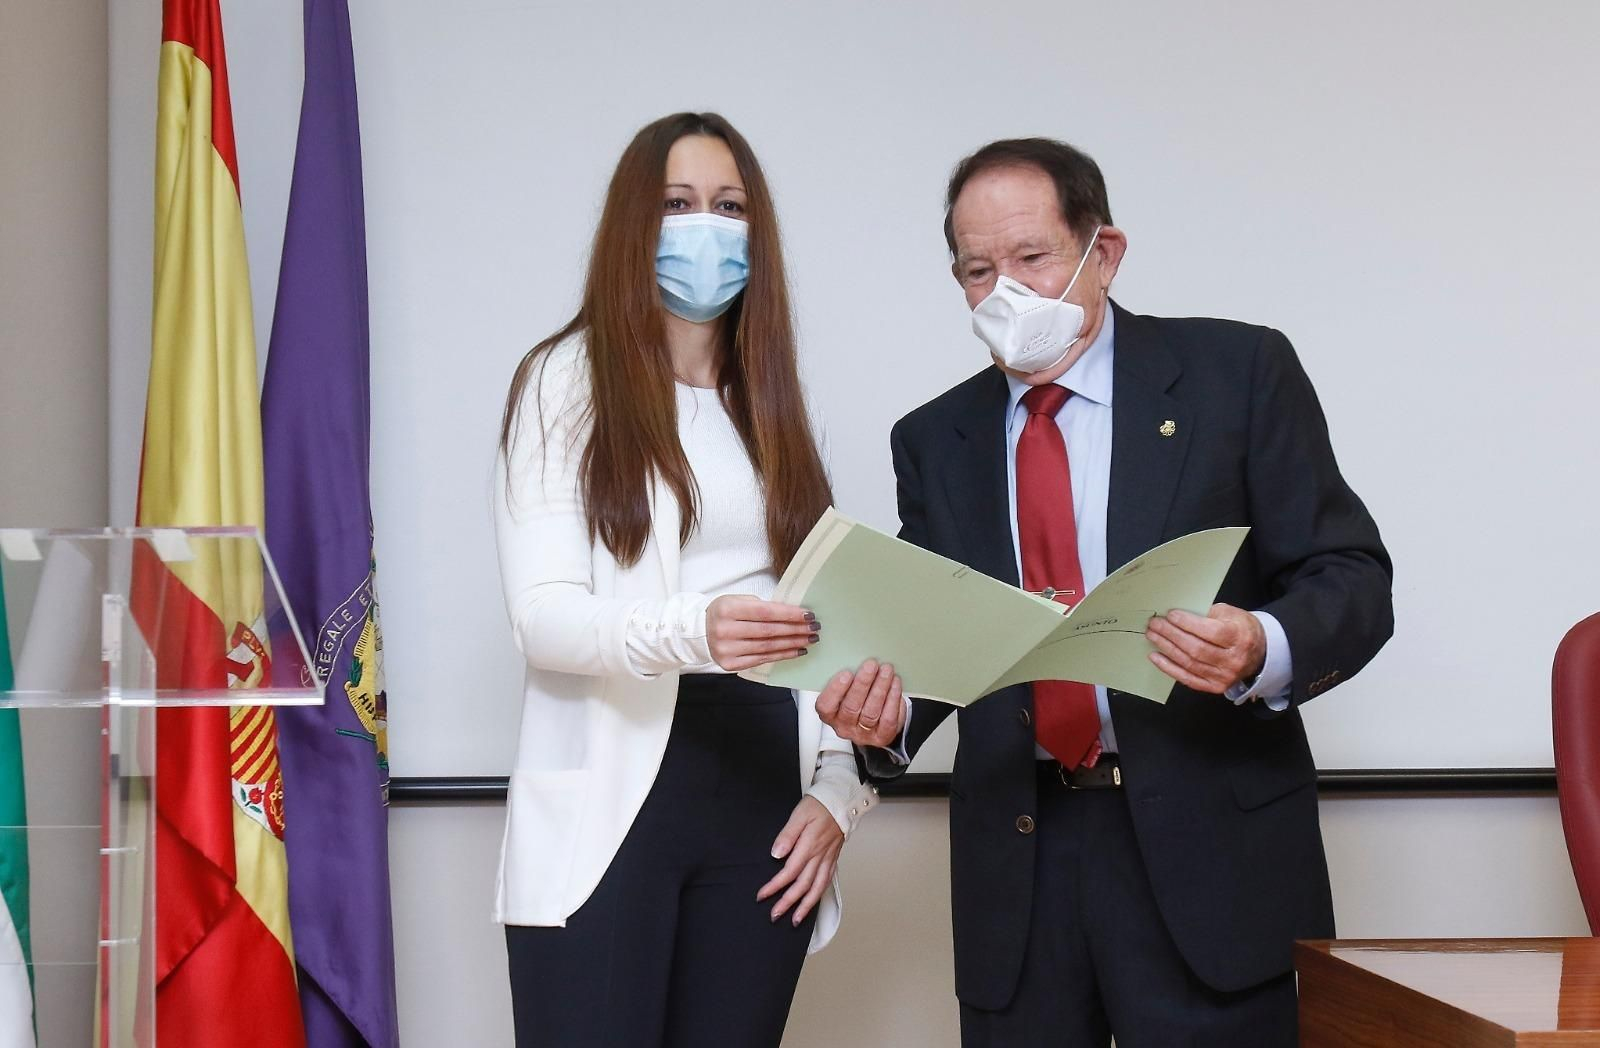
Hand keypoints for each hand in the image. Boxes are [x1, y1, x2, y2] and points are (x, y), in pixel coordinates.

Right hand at [707, 595, 817, 671]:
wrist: (700, 632)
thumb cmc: (724, 613)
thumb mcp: (737, 600)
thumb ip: (761, 606)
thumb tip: (792, 614)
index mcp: (727, 609)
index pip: (765, 612)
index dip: (789, 614)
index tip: (808, 615)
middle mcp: (725, 630)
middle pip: (769, 631)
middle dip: (796, 629)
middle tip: (814, 627)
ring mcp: (727, 650)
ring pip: (768, 647)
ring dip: (793, 643)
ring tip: (809, 639)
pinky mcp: (731, 665)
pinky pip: (763, 659)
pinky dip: (782, 655)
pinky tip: (796, 651)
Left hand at [757, 796, 844, 926]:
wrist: (842, 800)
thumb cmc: (820, 804)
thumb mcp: (799, 814)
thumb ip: (788, 835)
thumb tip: (777, 854)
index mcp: (809, 845)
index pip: (789, 872)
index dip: (775, 886)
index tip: (762, 895)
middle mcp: (820, 856)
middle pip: (803, 885)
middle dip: (788, 903)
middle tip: (775, 915)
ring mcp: (828, 859)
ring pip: (817, 888)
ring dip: (806, 906)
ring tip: (795, 920)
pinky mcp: (833, 859)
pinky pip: (826, 881)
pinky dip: (818, 895)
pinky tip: (812, 902)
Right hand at [814, 660, 904, 747]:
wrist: (879, 717)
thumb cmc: (859, 698)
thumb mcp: (848, 688)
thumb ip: (848, 678)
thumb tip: (856, 658)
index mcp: (830, 714)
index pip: (826, 706)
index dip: (835, 690)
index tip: (846, 673)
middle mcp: (844, 727)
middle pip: (851, 707)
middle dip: (862, 683)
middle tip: (871, 665)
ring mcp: (863, 734)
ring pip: (871, 712)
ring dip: (880, 688)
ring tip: (886, 671)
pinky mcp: (881, 737)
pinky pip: (888, 719)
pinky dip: (893, 700)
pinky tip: (895, 684)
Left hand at [1145, 603, 1265, 694]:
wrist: (1258, 652)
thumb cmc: (1240, 629)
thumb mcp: (1231, 614)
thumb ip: (1208, 614)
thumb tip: (1179, 615)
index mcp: (1240, 638)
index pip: (1211, 632)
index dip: (1188, 623)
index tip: (1170, 615)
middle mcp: (1233, 660)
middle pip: (1196, 648)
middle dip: (1171, 635)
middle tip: (1155, 624)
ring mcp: (1224, 677)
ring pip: (1189, 663)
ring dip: (1166, 649)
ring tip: (1152, 636)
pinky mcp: (1215, 687)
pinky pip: (1188, 678)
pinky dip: (1169, 668)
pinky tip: (1156, 657)